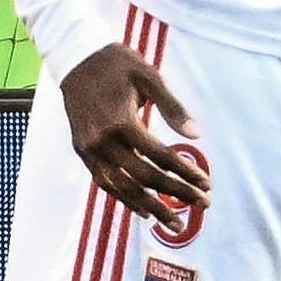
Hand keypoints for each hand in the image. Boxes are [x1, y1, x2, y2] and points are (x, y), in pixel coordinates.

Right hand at [58, 42, 210, 230]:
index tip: (205, 184)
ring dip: (152, 207)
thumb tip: (196, 135)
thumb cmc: (117, 63)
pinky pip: (105, 182)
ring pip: (123, 187)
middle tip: (202, 204)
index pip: (160, 157)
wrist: (76, 57)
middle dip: (175, 194)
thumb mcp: (149, 76)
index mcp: (122, 121)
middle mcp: (103, 141)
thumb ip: (172, 108)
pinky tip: (144, 210)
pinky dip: (124, 199)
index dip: (185, 172)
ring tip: (174, 223)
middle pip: (144, 178)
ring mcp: (89, 149)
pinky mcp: (82, 151)